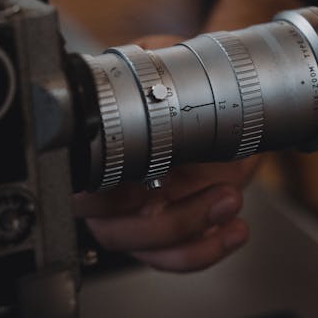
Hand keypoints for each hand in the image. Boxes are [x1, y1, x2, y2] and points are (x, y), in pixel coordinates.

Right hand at [74, 0, 300, 272]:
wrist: (226, 98)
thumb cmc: (185, 80)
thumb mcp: (163, 60)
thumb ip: (142, 62)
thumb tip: (130, 60)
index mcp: (105, 154)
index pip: (82, 192)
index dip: (103, 198)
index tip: (141, 182)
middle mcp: (118, 191)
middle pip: (116, 232)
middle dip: (166, 222)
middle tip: (212, 191)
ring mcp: (145, 215)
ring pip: (150, 249)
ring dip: (193, 231)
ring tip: (230, 198)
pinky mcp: (176, 231)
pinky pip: (180, 258)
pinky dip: (209, 250)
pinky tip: (235, 229)